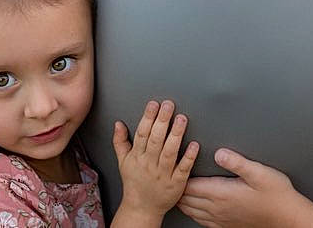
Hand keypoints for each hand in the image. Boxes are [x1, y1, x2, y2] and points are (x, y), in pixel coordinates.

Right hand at [111, 100, 198, 226]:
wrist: (141, 208)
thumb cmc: (134, 183)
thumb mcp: (123, 162)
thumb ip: (120, 141)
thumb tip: (118, 123)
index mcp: (137, 157)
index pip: (142, 133)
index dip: (148, 117)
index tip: (154, 104)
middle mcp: (149, 164)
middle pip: (156, 140)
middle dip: (162, 121)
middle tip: (169, 105)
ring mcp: (163, 174)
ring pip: (169, 152)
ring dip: (176, 135)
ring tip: (182, 119)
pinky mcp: (176, 183)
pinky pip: (183, 169)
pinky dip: (189, 157)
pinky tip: (194, 145)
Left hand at [178, 149, 312, 227]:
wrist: (286, 216)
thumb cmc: (276, 193)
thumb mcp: (259, 172)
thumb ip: (237, 161)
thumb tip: (219, 153)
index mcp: (223, 193)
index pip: (191, 185)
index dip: (179, 176)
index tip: (171, 166)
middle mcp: (218, 208)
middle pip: (187, 199)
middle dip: (175, 188)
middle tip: (166, 177)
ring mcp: (221, 218)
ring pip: (192, 211)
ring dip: (182, 201)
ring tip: (174, 192)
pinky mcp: (226, 224)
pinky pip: (201, 221)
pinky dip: (191, 213)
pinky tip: (192, 210)